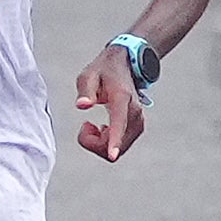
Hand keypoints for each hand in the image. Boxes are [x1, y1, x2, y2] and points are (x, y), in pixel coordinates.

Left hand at [73, 45, 145, 161]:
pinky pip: (121, 146)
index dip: (114, 141)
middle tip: (84, 125)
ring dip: (100, 142)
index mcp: (122, 98)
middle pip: (115, 143)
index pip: (119, 123)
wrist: (125, 65)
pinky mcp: (137, 128)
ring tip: (91, 125)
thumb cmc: (103, 71)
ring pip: (118, 149)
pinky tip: (102, 129)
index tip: (112, 155)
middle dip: (94, 142)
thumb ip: (85, 91)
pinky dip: (107, 143)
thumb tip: (82, 105)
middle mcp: (134, 112)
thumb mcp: (88, 75)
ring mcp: (138, 122)